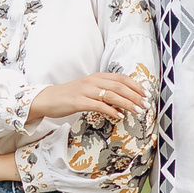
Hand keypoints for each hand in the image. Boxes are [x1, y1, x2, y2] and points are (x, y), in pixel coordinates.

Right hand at [28, 73, 147, 124]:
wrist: (47, 99)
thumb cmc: (69, 96)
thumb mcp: (88, 90)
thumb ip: (103, 92)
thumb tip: (122, 100)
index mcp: (96, 77)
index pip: (121, 78)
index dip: (135, 85)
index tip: (146, 94)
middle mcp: (92, 81)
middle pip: (119, 86)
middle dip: (135, 95)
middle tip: (146, 105)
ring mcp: (85, 90)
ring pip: (112, 95)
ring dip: (127, 103)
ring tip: (137, 111)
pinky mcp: (78, 101)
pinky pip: (98, 105)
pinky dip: (111, 110)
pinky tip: (119, 116)